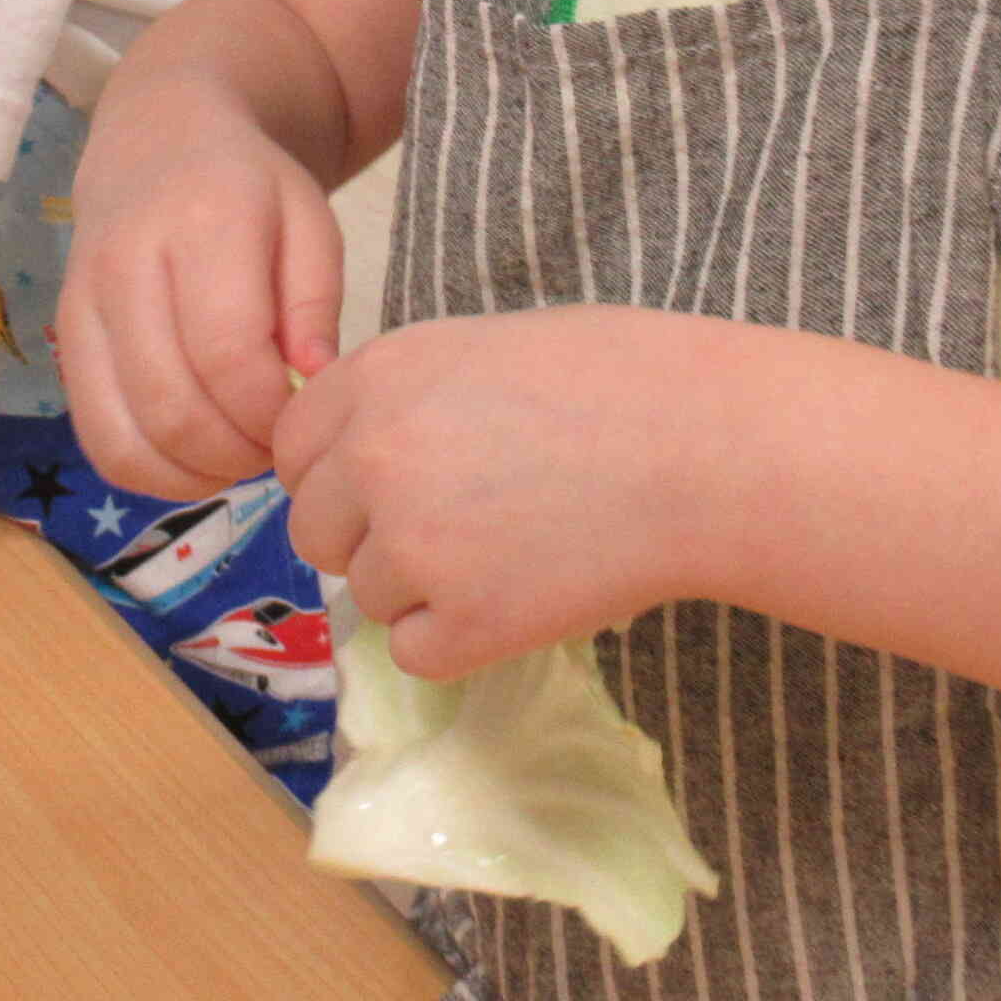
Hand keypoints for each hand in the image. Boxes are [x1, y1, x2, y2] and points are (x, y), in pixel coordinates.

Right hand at [60, 88, 347, 501]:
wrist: (158, 138)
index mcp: (202, 223)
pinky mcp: (63, 341)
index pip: (229, 354)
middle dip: (237, 453)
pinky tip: (194, 459)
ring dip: (193, 475)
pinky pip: (97, 438)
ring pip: (126, 437)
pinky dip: (150, 472)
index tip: (303, 415)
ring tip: (237, 456)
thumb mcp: (310, 221)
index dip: (271, 411)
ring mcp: (82, 305)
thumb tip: (313, 383)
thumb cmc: (250, 188)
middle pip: (173, 407)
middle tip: (276, 447)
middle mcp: (126, 264)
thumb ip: (317, 302)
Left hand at [271, 305, 743, 678]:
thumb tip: (356, 457)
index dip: (338, 470)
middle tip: (454, 526)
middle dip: (368, 535)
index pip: (292, 447)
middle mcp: (373, 458)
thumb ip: (404, 398)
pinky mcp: (460, 624)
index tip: (387, 481)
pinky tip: (522, 595)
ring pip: (366, 593)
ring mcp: (411, 546)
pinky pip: (414, 651)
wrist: (707, 450)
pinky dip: (458, 637)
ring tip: (512, 549)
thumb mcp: (484, 349)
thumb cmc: (619, 382)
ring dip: (421, 587)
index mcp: (377, 378)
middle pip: (314, 529)